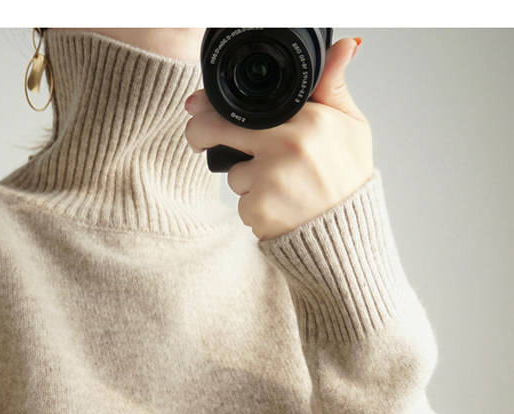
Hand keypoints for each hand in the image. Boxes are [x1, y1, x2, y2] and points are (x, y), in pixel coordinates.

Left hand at [184, 37, 373, 240]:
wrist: (349, 233)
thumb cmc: (349, 178)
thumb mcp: (351, 125)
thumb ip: (334, 86)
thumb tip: (343, 47)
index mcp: (308, 119)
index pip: (247, 105)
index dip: (213, 105)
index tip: (197, 106)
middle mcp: (286, 145)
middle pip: (220, 131)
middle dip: (200, 134)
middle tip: (196, 140)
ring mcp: (270, 178)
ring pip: (234, 175)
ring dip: (247, 181)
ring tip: (281, 187)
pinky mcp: (260, 209)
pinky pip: (241, 204)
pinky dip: (255, 207)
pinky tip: (279, 207)